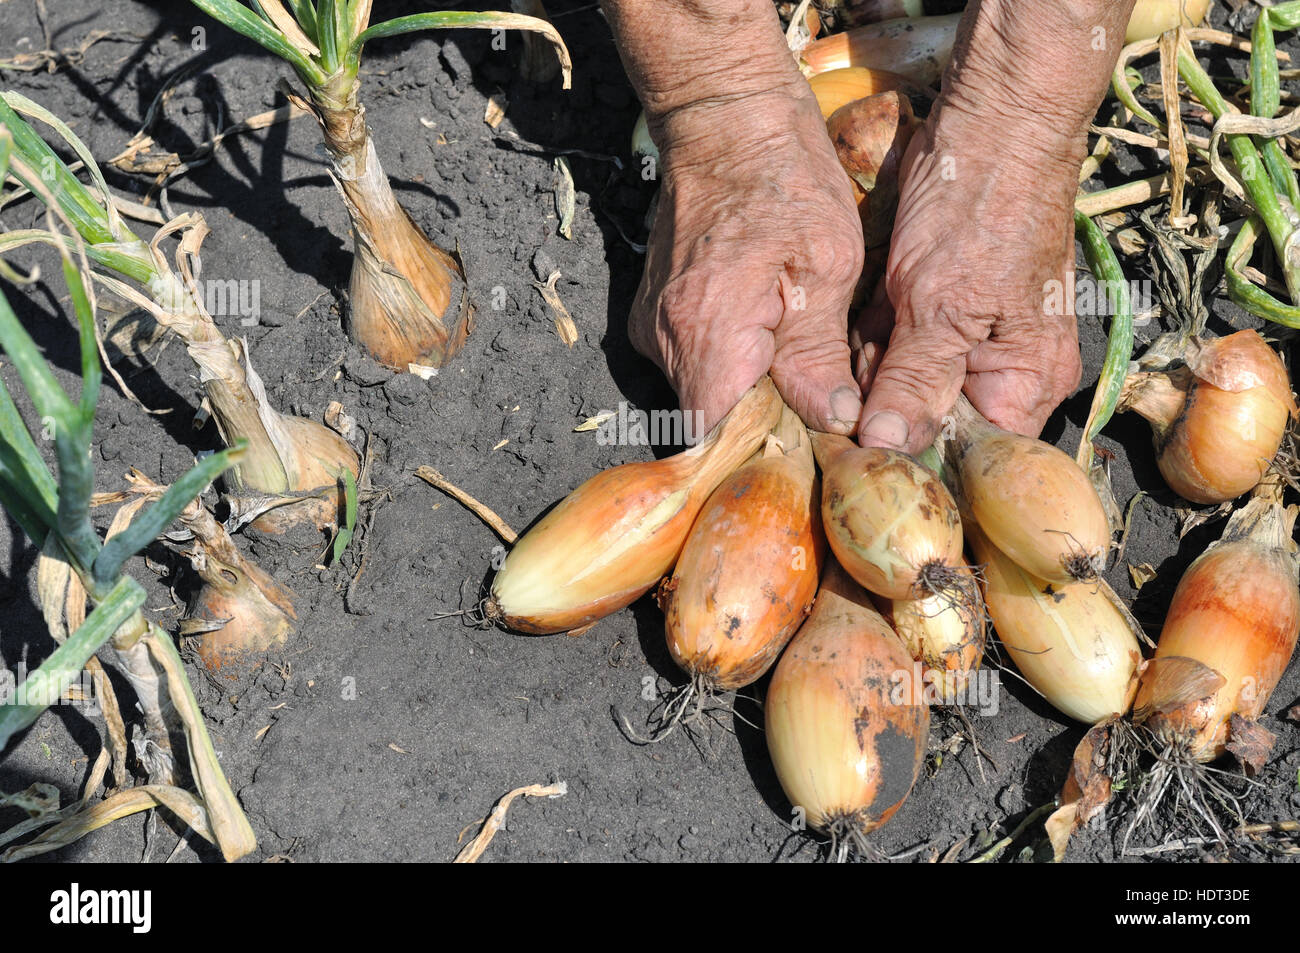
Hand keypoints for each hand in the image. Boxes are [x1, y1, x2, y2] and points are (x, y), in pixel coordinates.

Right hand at [630, 85, 865, 434]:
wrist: (724, 118)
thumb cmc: (784, 178)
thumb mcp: (827, 266)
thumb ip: (821, 355)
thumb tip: (833, 421)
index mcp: (705, 331)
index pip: (714, 434)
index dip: (763, 442)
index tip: (807, 433)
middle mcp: (663, 338)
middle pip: (712, 417)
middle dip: (766, 417)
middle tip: (821, 392)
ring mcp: (651, 326)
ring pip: (705, 390)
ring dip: (752, 386)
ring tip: (799, 350)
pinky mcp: (654, 313)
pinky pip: (695, 360)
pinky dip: (734, 359)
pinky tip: (770, 328)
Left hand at [848, 0, 1133, 452]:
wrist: (991, 124)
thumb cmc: (985, 213)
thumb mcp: (944, 308)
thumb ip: (914, 383)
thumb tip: (886, 447)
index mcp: (1023, 385)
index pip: (968, 456)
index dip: (915, 457)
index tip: (862, 452)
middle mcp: (998, 372)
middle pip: (928, 422)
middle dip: (884, 403)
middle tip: (859, 372)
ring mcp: (963, 339)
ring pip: (899, 383)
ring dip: (870, 364)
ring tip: (871, 323)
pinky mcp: (931, 309)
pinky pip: (890, 345)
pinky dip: (868, 334)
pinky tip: (862, 312)